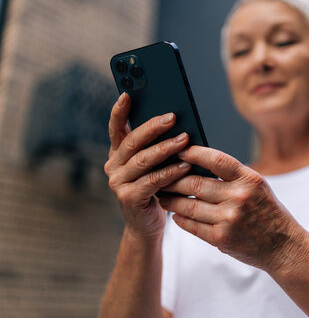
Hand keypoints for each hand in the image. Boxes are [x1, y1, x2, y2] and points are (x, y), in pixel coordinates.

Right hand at [104, 93, 192, 240]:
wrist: (148, 225)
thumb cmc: (157, 190)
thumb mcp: (154, 166)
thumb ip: (157, 147)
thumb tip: (179, 124)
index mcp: (118, 154)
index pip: (115, 128)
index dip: (119, 111)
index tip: (126, 94)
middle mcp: (113, 166)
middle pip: (132, 141)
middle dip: (153, 127)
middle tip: (173, 117)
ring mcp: (118, 183)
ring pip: (143, 160)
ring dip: (166, 148)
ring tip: (185, 139)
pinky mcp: (128, 198)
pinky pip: (152, 181)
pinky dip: (170, 172)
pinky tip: (185, 165)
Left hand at [159, 145, 303, 271]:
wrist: (283, 246)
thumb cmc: (268, 212)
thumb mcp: (257, 186)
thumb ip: (232, 176)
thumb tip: (197, 164)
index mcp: (248, 179)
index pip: (215, 159)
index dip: (193, 153)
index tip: (178, 150)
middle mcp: (239, 197)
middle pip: (195, 183)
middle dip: (173, 179)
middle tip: (160, 176)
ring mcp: (229, 219)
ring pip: (189, 205)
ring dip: (171, 200)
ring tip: (163, 196)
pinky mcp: (222, 239)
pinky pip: (193, 226)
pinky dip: (181, 219)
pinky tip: (176, 215)